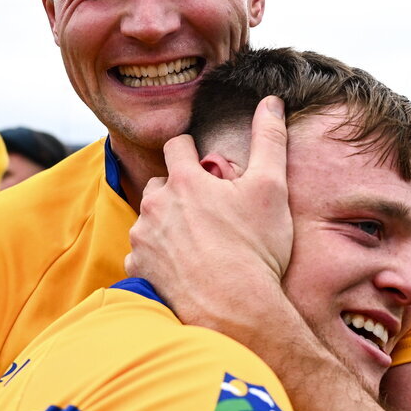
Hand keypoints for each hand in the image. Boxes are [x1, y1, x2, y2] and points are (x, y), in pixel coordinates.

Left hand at [126, 95, 291, 330]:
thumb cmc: (256, 249)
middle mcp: (155, 205)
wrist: (236, 309)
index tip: (205, 167)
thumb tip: (272, 101)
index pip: (177, 145)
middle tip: (207, 212)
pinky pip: (142, 256)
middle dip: (177, 192)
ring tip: (197, 245)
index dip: (191, 152)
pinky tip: (182, 270)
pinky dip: (157, 259)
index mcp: (184, 181)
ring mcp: (143, 239)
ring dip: (166, 225)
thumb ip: (269, 140)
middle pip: (159, 184)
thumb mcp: (271, 188)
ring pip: (149, 220)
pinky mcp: (138, 269)